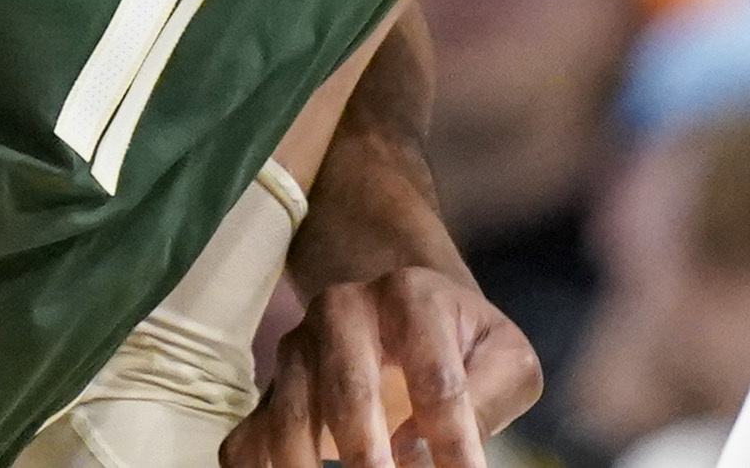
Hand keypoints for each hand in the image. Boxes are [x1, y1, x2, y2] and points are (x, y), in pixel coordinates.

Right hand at [223, 266, 537, 467]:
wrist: (397, 306)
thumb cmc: (461, 341)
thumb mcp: (502, 356)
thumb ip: (489, 397)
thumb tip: (436, 454)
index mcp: (410, 297)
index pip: (437, 381)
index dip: (454, 444)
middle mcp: (342, 312)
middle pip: (350, 392)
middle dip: (369, 458)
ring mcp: (297, 350)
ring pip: (290, 418)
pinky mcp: (270, 390)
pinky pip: (247, 439)